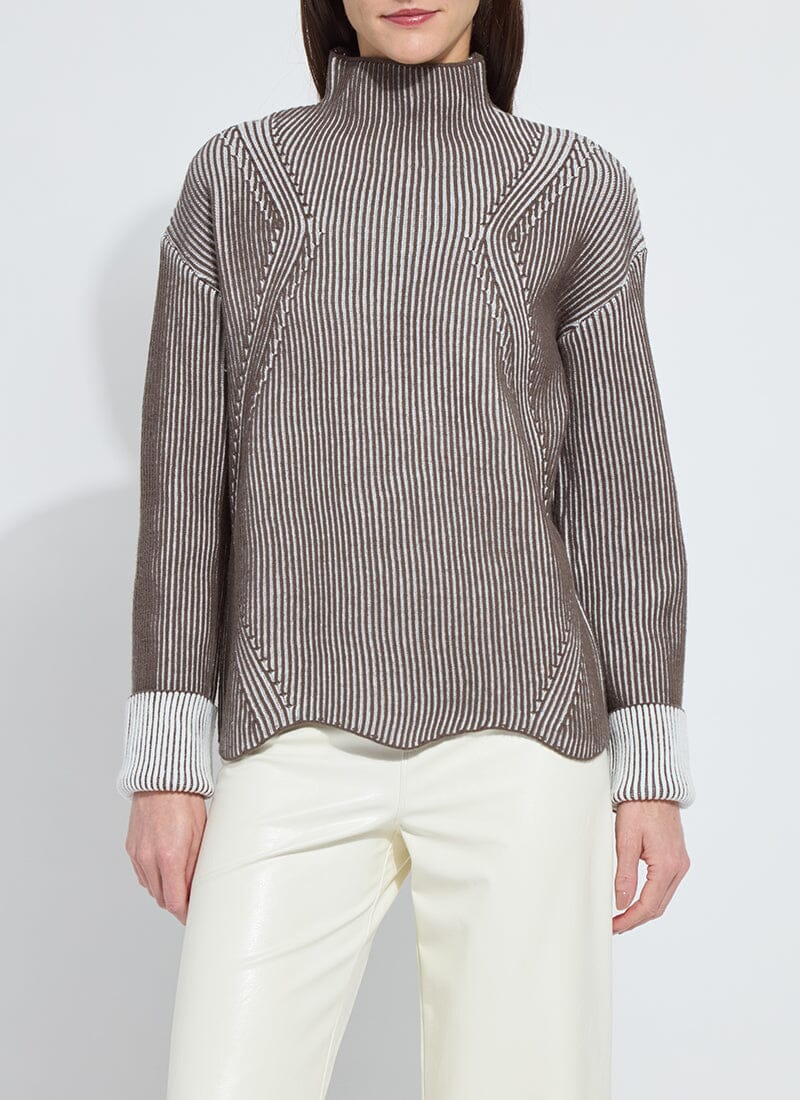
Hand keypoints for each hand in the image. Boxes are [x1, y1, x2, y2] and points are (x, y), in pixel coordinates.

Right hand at [124, 791, 207, 923]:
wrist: (163, 781)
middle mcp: (149, 859)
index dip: (185, 913)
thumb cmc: (186, 803)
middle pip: (161, 899)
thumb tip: (197, 889)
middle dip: (176, 902)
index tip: (194, 915)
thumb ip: (196, 866)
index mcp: (170, 858)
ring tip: (180, 880)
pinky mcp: (131, 849)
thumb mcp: (201, 836)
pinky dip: (153, 877)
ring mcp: (137, 855)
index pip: (174, 902)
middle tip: (191, 899)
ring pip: (151, 888)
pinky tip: (165, 868)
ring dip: (164, 890)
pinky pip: (142, 874)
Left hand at [612, 800, 690, 933]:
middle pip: (658, 906)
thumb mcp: (626, 840)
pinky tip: (636, 897)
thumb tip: (622, 903)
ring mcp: (680, 862)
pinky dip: (651, 896)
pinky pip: (665, 885)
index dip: (630, 920)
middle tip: (615, 925)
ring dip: (644, 909)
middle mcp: (679, 867)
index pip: (649, 905)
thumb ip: (625, 874)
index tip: (614, 926)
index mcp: (667, 865)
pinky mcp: (676, 857)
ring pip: (662, 897)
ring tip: (622, 915)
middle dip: (636, 918)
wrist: (653, 786)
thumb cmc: (639, 806)